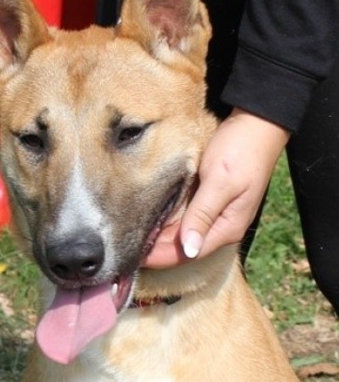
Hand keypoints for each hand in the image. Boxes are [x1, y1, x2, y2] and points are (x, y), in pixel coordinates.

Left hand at [144, 108, 289, 267]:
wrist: (258, 122)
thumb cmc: (241, 149)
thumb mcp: (219, 181)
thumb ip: (202, 215)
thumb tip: (189, 249)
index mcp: (227, 227)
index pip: (187, 254)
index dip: (159, 258)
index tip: (132, 259)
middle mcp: (221, 226)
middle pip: (183, 248)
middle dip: (155, 252)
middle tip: (125, 249)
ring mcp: (216, 214)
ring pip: (182, 235)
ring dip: (159, 239)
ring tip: (130, 239)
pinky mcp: (208, 200)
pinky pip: (184, 219)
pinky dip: (167, 223)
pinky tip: (149, 221)